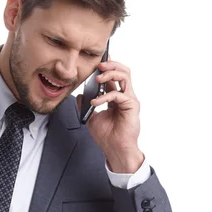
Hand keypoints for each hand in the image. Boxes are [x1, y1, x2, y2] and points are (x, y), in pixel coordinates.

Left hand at [76, 57, 144, 172]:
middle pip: (123, 71)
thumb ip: (86, 105)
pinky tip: (95, 102)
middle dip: (111, 65)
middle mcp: (124, 96)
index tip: (97, 62)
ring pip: (125, 76)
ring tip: (98, 76)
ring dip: (110, 73)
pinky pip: (118, 94)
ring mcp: (129, 100)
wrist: (115, 149)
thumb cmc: (107, 136)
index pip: (113, 77)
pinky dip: (104, 96)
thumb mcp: (91, 117)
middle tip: (99, 65)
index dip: (106, 67)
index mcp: (116, 98)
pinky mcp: (132, 105)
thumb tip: (79, 95)